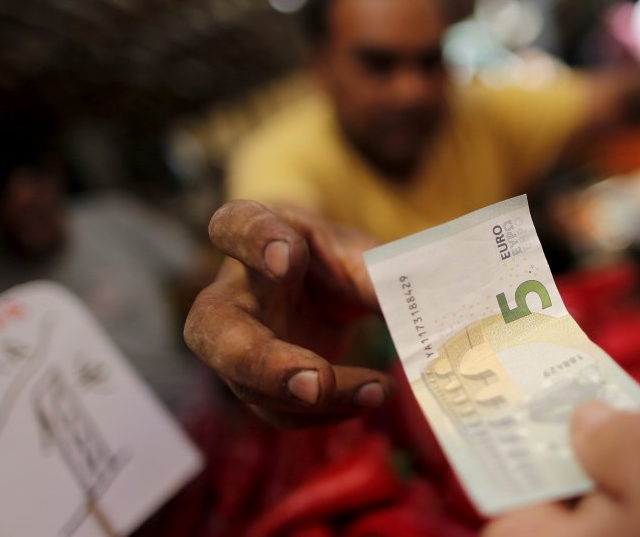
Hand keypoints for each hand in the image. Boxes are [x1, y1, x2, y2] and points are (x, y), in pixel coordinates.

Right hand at [184, 200, 392, 426]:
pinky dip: (327, 413)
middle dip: (263, 362)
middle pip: (211, 327)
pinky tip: (367, 398)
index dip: (254, 241)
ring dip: (318, 399)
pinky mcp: (256, 385)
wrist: (325, 285)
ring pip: (249, 384)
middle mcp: (233, 292)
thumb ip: (383, 278)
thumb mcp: (364, 255)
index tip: (289, 258)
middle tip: (316, 380)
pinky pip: (278, 411)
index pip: (234, 226)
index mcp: (257, 236)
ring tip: (378, 390)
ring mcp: (236, 345)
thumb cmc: (339, 260)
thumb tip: (428, 316)